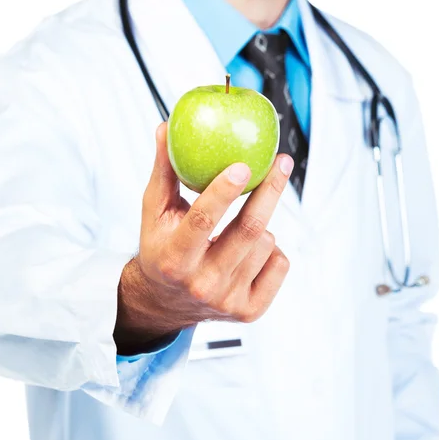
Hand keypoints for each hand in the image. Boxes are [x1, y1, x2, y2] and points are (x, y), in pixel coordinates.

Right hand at [114, 123, 292, 353]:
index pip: (202, 221)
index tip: (243, 164)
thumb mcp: (155, 213)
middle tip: (282, 162)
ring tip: (240, 228)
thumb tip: (167, 127)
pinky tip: (251, 251)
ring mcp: (228, 301)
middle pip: (249, 230)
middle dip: (270, 190)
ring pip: (266, 243)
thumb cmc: (162, 249)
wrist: (167, 302)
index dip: (224, 191)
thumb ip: (164, 172)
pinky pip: (280, 263)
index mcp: (175, 259)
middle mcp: (202, 284)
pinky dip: (272, 250)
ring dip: (261, 225)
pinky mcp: (250, 311)